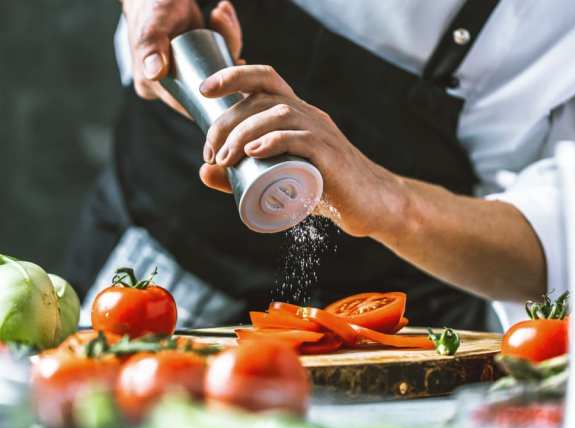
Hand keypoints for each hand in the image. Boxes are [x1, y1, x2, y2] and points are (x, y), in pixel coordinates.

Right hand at [121, 0, 242, 115]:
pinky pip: (217, 55)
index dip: (213, 100)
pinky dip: (226, 36)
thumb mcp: (152, 28)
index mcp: (152, 86)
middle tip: (228, 34)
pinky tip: (222, 16)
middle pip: (207, 87)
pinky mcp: (195, 57)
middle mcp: (168, 83)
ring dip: (228, 43)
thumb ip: (151, 48)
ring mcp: (183, 71)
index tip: (232, 79)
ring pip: (216, 69)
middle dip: (226, 64)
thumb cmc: (148, 7)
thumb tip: (155, 74)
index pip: (187, 105)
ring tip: (220, 15)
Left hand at [197, 65, 405, 236]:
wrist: (371, 205)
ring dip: (243, 132)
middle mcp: (309, 115)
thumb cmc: (323, 189)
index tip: (204, 91)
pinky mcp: (331, 157)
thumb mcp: (278, 179)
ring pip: (279, 114)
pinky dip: (274, 141)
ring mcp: (322, 133)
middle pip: (263, 97)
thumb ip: (240, 175)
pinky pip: (303, 138)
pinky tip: (253, 152)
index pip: (265, 78)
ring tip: (225, 158)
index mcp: (296, 113)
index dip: (233, 75)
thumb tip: (203, 171)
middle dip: (227, 120)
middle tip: (211, 153)